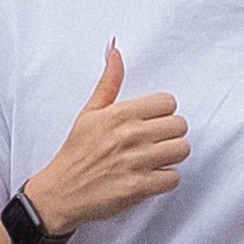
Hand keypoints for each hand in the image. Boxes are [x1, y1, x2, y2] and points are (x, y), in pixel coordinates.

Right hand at [25, 44, 186, 235]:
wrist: (61, 193)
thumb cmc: (76, 153)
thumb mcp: (89, 112)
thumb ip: (109, 82)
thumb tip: (115, 50)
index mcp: (119, 114)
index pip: (168, 102)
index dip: (162, 113)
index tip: (151, 123)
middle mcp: (130, 135)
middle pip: (180, 126)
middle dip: (169, 135)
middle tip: (154, 142)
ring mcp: (136, 162)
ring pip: (182, 150)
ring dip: (171, 156)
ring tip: (154, 159)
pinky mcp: (140, 187)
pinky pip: (174, 178)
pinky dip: (165, 179)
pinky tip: (150, 177)